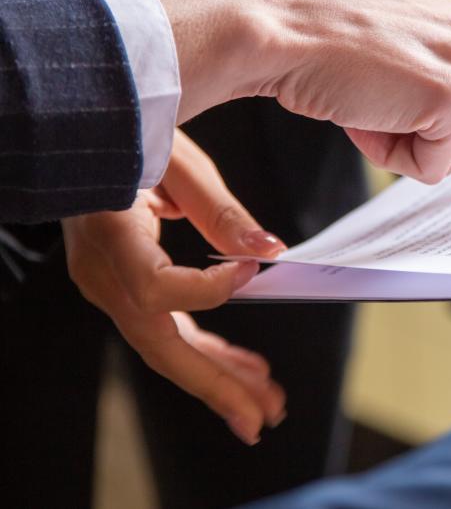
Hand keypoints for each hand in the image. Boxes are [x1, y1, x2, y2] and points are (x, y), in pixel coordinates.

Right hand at [62, 131, 286, 445]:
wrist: (83, 135)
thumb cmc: (128, 134)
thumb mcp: (179, 162)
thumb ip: (221, 211)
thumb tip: (270, 250)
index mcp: (111, 237)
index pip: (158, 288)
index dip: (212, 289)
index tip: (255, 271)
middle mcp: (103, 274)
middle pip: (162, 345)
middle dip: (217, 386)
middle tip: (265, 415)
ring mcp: (108, 286)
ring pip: (166, 347)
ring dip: (219, 378)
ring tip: (267, 403)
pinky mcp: (122, 286)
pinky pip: (165, 329)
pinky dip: (207, 350)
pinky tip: (244, 367)